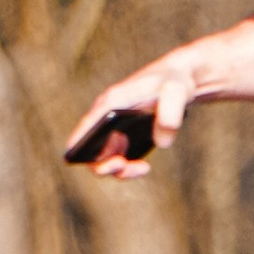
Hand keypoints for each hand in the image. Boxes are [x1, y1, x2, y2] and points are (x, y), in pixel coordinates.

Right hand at [63, 56, 194, 175]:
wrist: (178, 84)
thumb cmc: (174, 82)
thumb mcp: (177, 92)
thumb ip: (171, 112)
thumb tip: (162, 142)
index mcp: (113, 101)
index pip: (88, 124)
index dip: (78, 141)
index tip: (75, 156)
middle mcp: (106, 116)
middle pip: (91, 148)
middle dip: (103, 164)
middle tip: (123, 164)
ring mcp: (113, 129)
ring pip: (103, 158)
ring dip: (119, 170)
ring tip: (143, 168)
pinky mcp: (123, 138)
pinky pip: (116, 159)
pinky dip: (127, 168)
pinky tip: (144, 166)